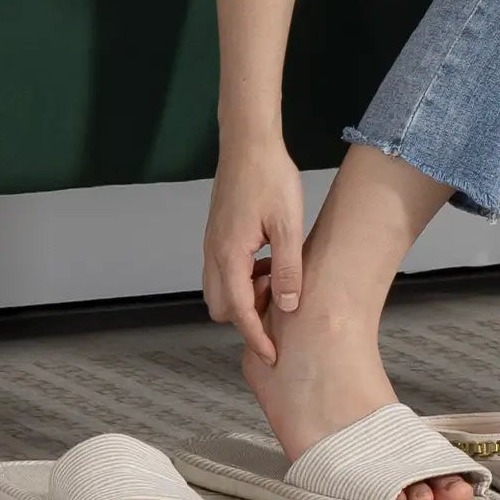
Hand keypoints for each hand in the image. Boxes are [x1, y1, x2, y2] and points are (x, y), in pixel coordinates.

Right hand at [203, 136, 305, 364]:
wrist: (248, 142)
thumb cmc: (269, 177)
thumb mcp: (287, 225)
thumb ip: (287, 269)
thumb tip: (288, 307)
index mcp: (229, 255)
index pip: (239, 313)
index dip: (256, 339)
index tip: (273, 357)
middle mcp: (214, 253)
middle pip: (222, 308)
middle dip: (247, 317)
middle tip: (280, 304)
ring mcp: (212, 243)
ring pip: (219, 290)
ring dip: (244, 297)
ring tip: (276, 282)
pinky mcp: (217, 233)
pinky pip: (223, 271)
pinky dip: (241, 279)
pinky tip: (267, 263)